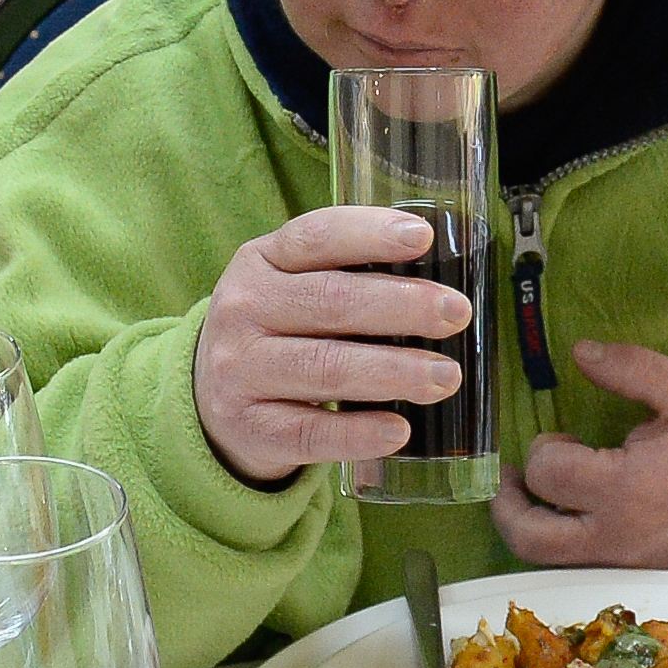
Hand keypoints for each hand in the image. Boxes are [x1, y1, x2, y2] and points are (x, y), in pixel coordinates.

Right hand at [192, 205, 466, 488]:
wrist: (210, 401)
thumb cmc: (278, 331)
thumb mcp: (290, 286)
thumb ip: (346, 275)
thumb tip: (440, 283)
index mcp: (259, 261)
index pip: (315, 237)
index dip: (370, 235)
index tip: (423, 237)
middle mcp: (243, 310)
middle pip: (329, 302)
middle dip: (401, 306)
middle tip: (457, 312)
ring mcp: (240, 372)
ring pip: (325, 368)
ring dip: (394, 372)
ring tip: (446, 376)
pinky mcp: (251, 428)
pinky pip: (311, 431)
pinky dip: (359, 433)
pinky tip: (399, 430)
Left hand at [495, 343, 667, 568]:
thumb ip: (632, 368)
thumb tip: (579, 350)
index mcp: (625, 488)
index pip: (548, 473)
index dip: (543, 450)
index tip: (564, 440)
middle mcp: (615, 538)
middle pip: (530, 538)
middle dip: (509, 505)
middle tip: (511, 478)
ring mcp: (622, 567)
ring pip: (547, 565)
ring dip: (529, 529)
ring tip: (530, 499)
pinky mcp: (632, 582)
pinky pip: (577, 574)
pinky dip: (562, 548)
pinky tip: (568, 521)